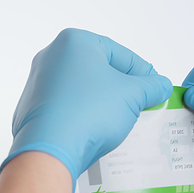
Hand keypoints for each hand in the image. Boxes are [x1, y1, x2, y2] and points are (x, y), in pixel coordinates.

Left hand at [0, 28, 172, 190]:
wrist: (50, 150)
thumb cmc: (88, 113)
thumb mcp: (132, 95)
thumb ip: (151, 86)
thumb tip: (160, 86)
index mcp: (74, 42)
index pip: (121, 54)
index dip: (143, 72)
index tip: (155, 87)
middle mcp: (51, 56)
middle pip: (99, 69)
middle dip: (122, 87)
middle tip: (140, 104)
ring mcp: (39, 82)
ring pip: (82, 88)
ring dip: (103, 101)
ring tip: (121, 119)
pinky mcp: (33, 106)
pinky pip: (66, 105)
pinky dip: (83, 113)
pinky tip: (96, 128)